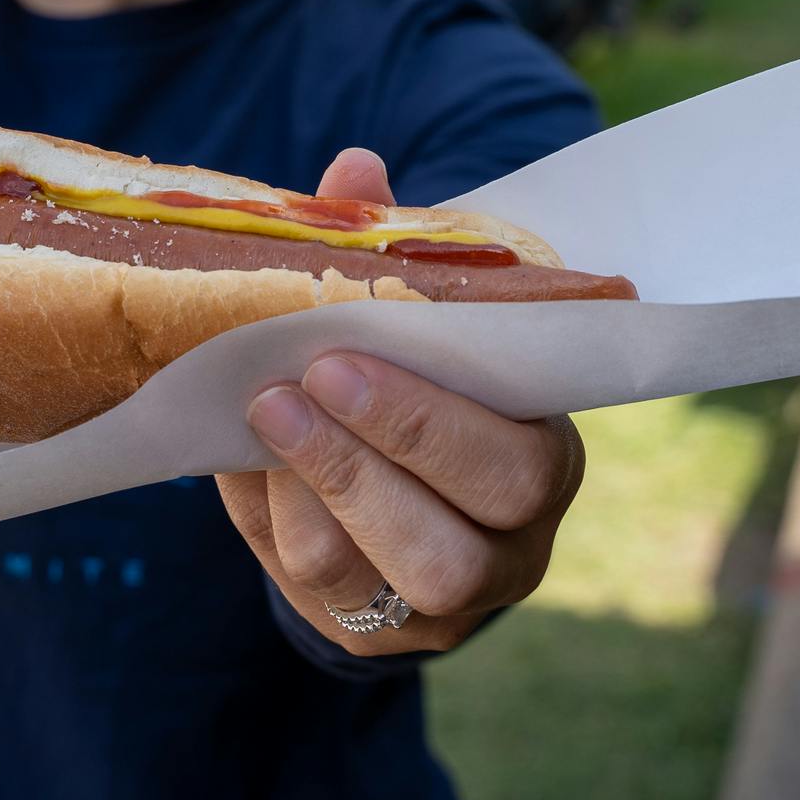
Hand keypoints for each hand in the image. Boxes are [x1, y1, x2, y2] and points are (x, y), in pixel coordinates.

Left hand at [217, 149, 585, 655]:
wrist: (375, 492)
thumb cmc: (408, 383)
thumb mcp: (408, 322)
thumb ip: (386, 253)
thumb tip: (355, 166)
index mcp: (546, 452)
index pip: (521, 455)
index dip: (431, 414)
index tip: (340, 355)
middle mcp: (519, 541)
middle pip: (469, 530)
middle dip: (377, 453)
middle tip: (296, 384)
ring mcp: (455, 603)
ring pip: (403, 573)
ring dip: (325, 490)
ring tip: (264, 415)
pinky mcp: (383, 633)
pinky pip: (333, 599)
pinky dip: (284, 525)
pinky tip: (253, 463)